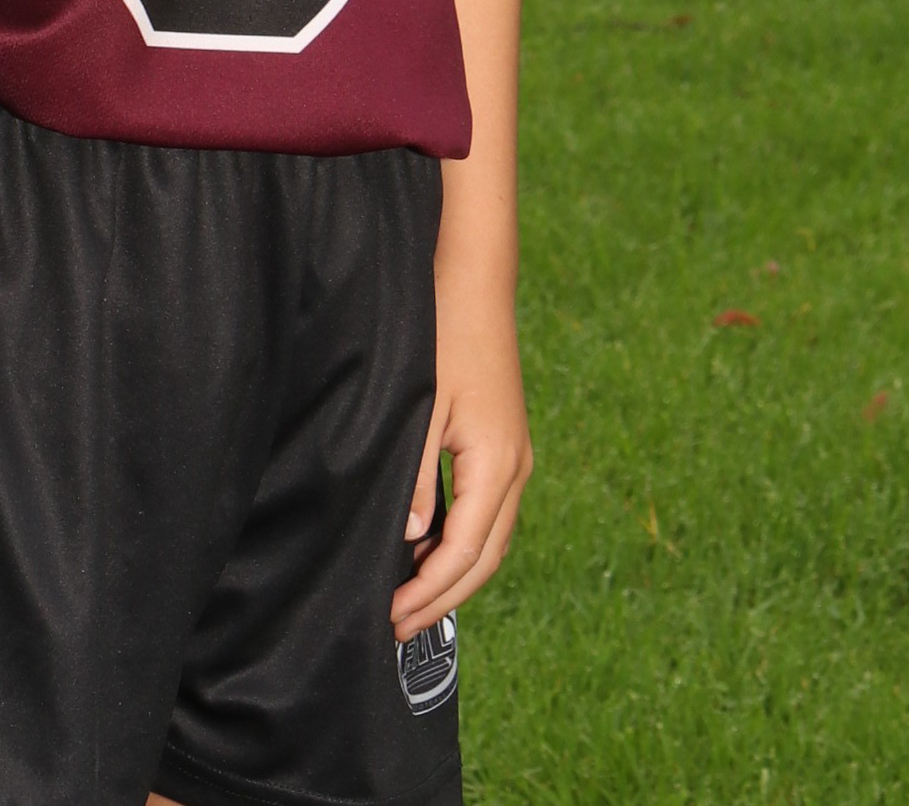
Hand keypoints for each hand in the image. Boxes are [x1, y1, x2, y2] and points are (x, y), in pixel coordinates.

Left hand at [390, 305, 531, 638]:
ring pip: (493, 540)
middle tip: (399, 627)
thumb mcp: (422, 406)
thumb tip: (410, 540)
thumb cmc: (444, 335)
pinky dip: (465, 545)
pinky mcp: (507, 445)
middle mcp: (516, 469)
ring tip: (414, 602)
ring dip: (456, 576)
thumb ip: (415, 478)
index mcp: (497, 465)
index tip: (391, 616)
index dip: (427, 590)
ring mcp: (516, 457)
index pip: (464, 551)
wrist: (475, 281)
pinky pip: (491, 514)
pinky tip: (432, 550)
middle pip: (485, 558)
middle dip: (444, 598)